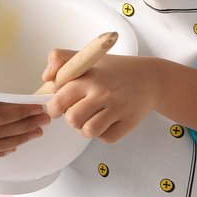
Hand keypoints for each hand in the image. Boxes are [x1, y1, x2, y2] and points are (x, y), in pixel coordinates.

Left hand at [39, 49, 159, 142]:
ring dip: (85, 128)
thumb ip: (61, 59)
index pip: (59, 99)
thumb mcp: (89, 58)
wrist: (151, 79)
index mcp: (89, 77)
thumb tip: (45, 78)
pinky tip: (107, 121)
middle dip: (71, 118)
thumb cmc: (116, 70)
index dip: (54, 107)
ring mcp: (117, 109)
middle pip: (72, 119)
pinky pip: (105, 138)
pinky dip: (103, 133)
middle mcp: (103, 92)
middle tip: (78, 111)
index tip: (58, 107)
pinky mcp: (128, 123)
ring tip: (91, 117)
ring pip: (87, 131)